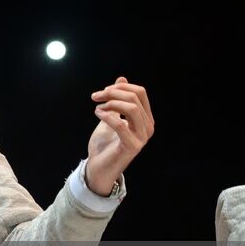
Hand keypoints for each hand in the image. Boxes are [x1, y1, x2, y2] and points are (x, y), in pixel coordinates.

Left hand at [86, 76, 154, 195]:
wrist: (98, 167)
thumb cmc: (105, 143)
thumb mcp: (110, 115)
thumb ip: (118, 100)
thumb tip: (122, 78)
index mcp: (145, 118)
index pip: (140, 92)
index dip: (121, 86)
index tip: (104, 90)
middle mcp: (148, 127)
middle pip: (135, 98)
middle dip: (113, 92)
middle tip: (96, 96)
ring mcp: (142, 137)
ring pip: (132, 108)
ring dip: (112, 103)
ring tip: (98, 106)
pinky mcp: (132, 146)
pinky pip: (121, 125)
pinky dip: (107, 116)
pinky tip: (97, 114)